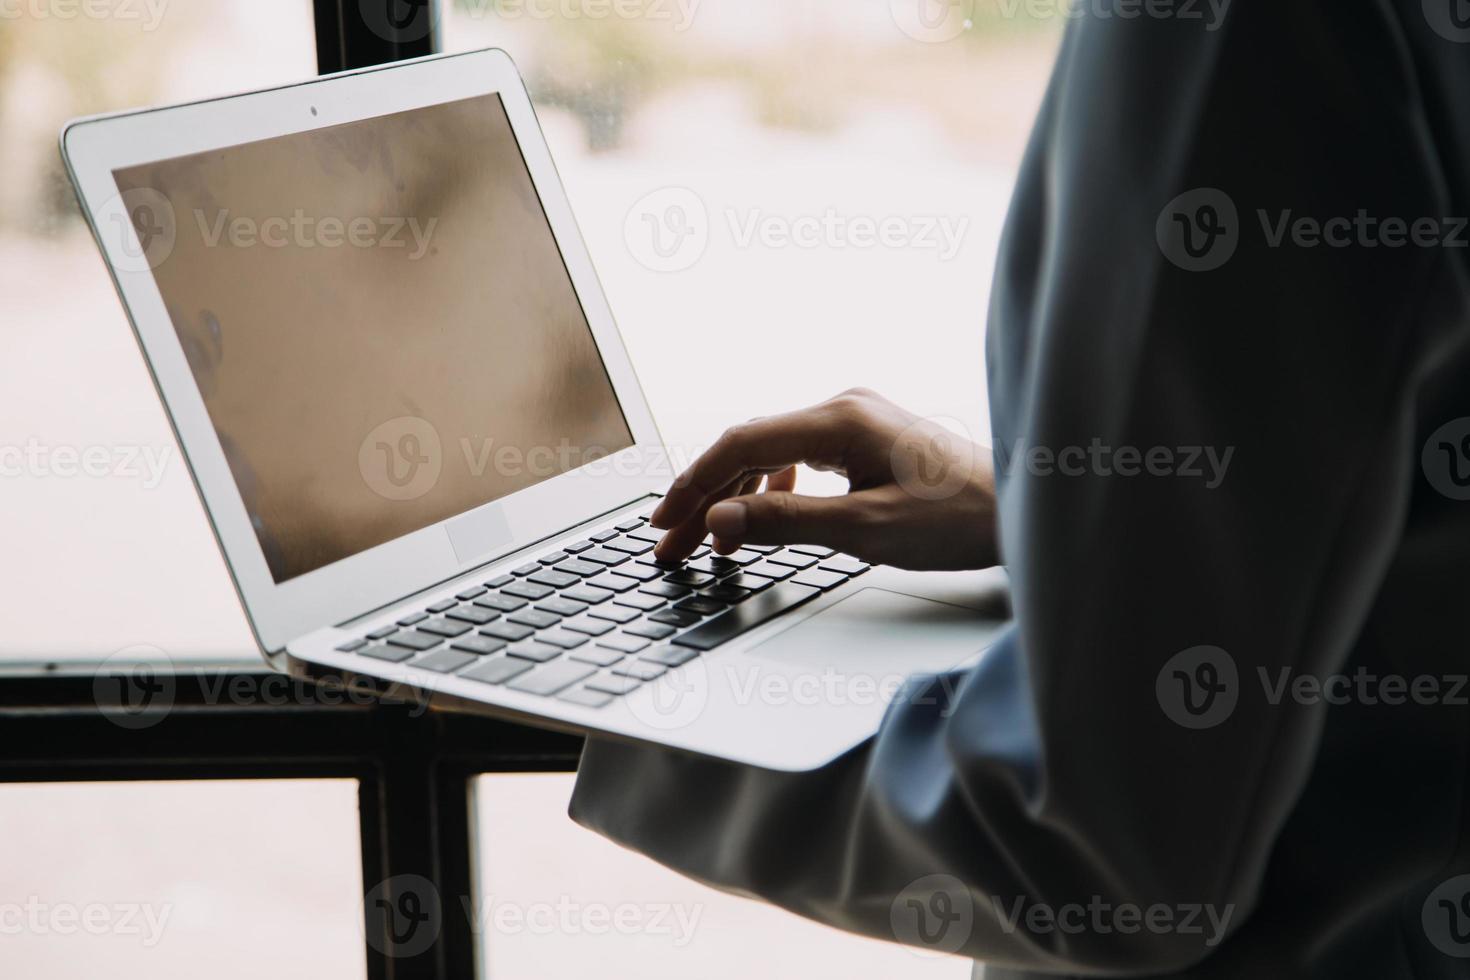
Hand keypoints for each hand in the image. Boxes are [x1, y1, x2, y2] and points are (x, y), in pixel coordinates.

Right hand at [651, 388, 998, 569]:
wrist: (1020, 509)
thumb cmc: (958, 519)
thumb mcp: (865, 530)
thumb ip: (786, 523)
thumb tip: (719, 522)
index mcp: (840, 419)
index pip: (740, 443)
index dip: (693, 485)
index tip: (665, 525)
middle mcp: (842, 408)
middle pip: (748, 446)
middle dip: (704, 496)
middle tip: (670, 543)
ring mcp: (854, 419)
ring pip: (769, 451)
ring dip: (733, 494)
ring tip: (706, 538)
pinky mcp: (864, 438)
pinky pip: (797, 455)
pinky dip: (767, 486)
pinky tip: (759, 514)